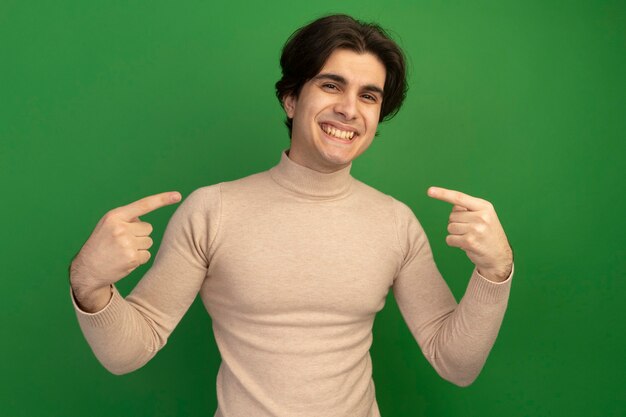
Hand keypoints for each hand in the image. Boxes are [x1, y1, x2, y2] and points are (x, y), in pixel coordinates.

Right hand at [70, 191, 181, 308]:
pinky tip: (124, 261)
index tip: (178, 196)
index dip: (162, 199)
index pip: (143, 204)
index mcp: (115, 216)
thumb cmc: (100, 245)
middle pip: (148, 228)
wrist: (87, 270)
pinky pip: (146, 255)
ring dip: (139, 248)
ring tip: (121, 252)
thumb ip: (126, 219)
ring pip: (149, 242)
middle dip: (139, 235)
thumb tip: (145, 220)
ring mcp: (127, 243)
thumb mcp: (107, 225)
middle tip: (122, 243)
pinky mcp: (132, 258)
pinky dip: (139, 259)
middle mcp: (121, 228)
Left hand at [427, 186, 512, 281]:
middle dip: (457, 223)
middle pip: (452, 215)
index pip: (459, 197)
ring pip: (450, 227)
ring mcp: (476, 229)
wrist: (499, 256)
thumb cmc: (487, 234)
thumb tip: (450, 203)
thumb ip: (468, 208)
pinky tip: (466, 244)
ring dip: (456, 234)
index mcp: (484, 206)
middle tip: (471, 230)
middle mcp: (482, 216)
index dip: (443, 194)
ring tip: (470, 237)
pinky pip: (450, 239)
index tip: (429, 191)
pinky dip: (454, 242)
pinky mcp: (470, 242)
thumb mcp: (484, 216)